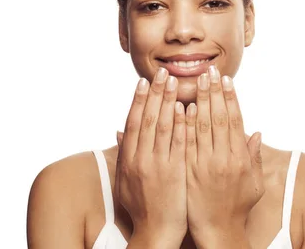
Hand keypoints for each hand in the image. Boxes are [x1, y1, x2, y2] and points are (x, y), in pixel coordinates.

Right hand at [114, 67, 187, 243]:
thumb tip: (119, 130)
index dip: (138, 100)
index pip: (133, 123)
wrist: (155, 232)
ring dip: (167, 101)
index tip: (144, 81)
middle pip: (147, 119)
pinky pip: (177, 144)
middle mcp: (140, 160)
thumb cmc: (141, 207)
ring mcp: (157, 166)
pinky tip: (185, 108)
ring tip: (173, 81)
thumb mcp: (125, 181)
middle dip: (155, 93)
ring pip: (161, 127)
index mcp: (128, 160)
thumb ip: (124, 154)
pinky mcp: (174, 173)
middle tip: (162, 72)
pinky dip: (180, 124)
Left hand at [185, 65, 263, 239]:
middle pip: (220, 118)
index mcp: (241, 159)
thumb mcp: (254, 183)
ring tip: (197, 81)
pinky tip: (185, 107)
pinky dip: (187, 124)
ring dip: (201, 101)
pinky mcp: (189, 171)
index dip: (231, 98)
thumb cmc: (236, 207)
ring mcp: (206, 165)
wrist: (217, 231)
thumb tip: (256, 132)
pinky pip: (187, 143)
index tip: (227, 80)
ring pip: (203, 126)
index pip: (236, 121)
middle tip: (210, 71)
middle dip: (215, 92)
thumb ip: (254, 156)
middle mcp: (225, 159)